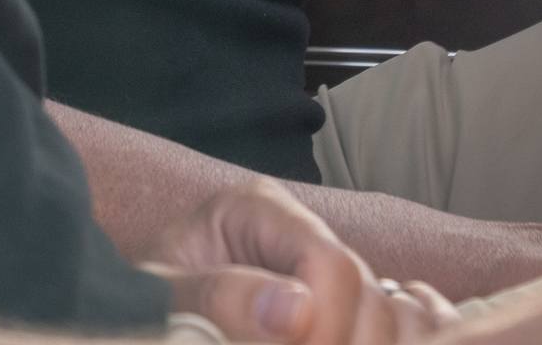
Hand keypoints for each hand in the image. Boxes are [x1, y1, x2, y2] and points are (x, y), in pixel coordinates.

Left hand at [146, 173, 432, 344]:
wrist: (138, 312)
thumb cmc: (143, 300)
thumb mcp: (158, 295)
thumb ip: (218, 297)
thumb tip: (295, 314)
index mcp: (257, 211)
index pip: (329, 263)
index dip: (325, 325)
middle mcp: (304, 235)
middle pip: (371, 295)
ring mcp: (330, 275)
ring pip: (394, 319)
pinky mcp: (345, 312)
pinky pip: (403, 328)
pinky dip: (395, 343)